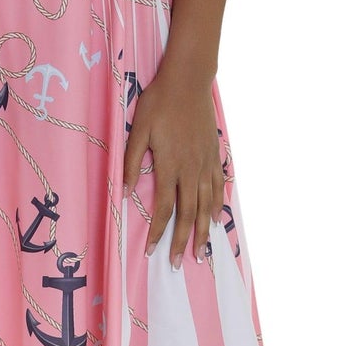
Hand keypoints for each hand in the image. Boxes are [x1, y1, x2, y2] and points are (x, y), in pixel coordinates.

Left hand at [122, 64, 223, 267]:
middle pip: (188, 213)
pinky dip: (217, 205)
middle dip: (184, 241)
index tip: (152, 251)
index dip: (159, 232)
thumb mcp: (138, 130)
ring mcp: (206, 163)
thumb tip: (126, 192)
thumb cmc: (158, 103)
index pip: (165, 208)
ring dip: (203, 231)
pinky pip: (218, 186)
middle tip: (180, 264)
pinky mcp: (214, 155)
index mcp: (170, 165)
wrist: (189, 81)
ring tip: (201, 252)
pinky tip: (216, 219)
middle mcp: (191, 169)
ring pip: (206, 205)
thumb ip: (132, 162)